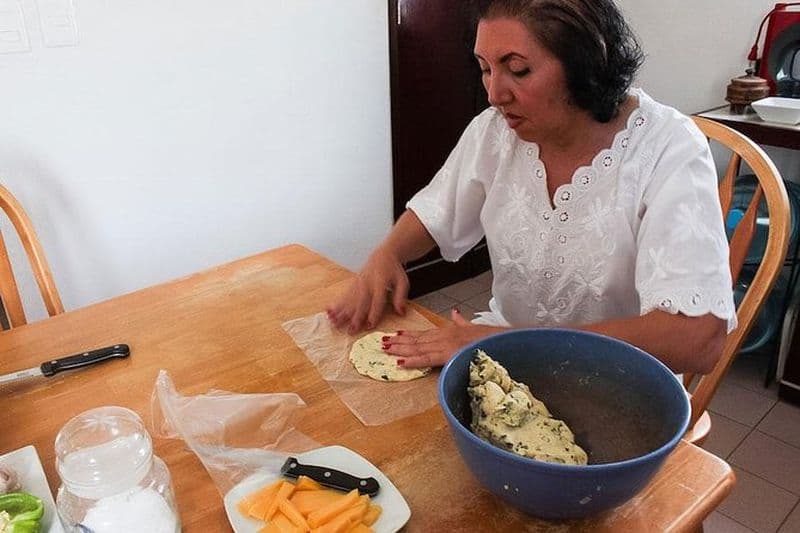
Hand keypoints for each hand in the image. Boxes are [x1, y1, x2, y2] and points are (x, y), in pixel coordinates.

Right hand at [326, 247, 409, 333]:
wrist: (383, 255)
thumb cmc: (394, 270)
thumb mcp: (402, 281)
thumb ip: (401, 297)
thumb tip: (401, 312)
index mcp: (380, 283)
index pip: (377, 301)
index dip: (373, 314)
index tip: (369, 325)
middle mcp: (367, 283)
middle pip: (360, 302)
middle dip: (354, 317)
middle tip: (350, 330)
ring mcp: (358, 283)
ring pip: (349, 299)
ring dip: (341, 312)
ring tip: (334, 322)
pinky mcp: (353, 283)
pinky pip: (344, 295)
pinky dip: (336, 304)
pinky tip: (329, 311)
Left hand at [382, 309, 503, 367]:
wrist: (503, 340)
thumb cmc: (491, 337)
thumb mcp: (473, 326)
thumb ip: (462, 321)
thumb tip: (455, 313)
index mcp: (449, 331)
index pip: (424, 333)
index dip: (408, 334)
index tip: (395, 334)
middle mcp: (444, 336)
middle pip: (417, 340)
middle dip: (399, 341)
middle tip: (381, 343)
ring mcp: (446, 344)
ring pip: (418, 347)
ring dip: (400, 349)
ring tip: (385, 350)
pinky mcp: (449, 355)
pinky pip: (428, 359)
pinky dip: (413, 360)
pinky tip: (400, 362)